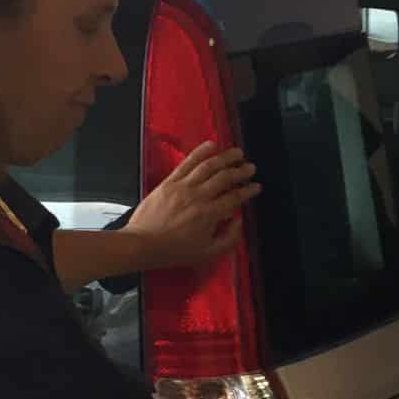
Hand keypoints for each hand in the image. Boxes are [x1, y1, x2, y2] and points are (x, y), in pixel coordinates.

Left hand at [127, 142, 259, 268]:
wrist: (142, 244)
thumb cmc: (174, 251)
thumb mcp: (207, 253)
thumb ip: (229, 238)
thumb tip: (238, 220)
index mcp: (209, 214)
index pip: (235, 197)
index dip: (249, 190)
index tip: (256, 186)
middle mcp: (198, 196)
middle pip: (225, 177)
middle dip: (241, 171)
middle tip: (251, 167)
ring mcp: (183, 186)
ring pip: (208, 166)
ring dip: (225, 157)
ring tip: (237, 152)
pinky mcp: (169, 182)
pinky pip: (187, 163)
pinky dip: (200, 152)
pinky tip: (211, 145)